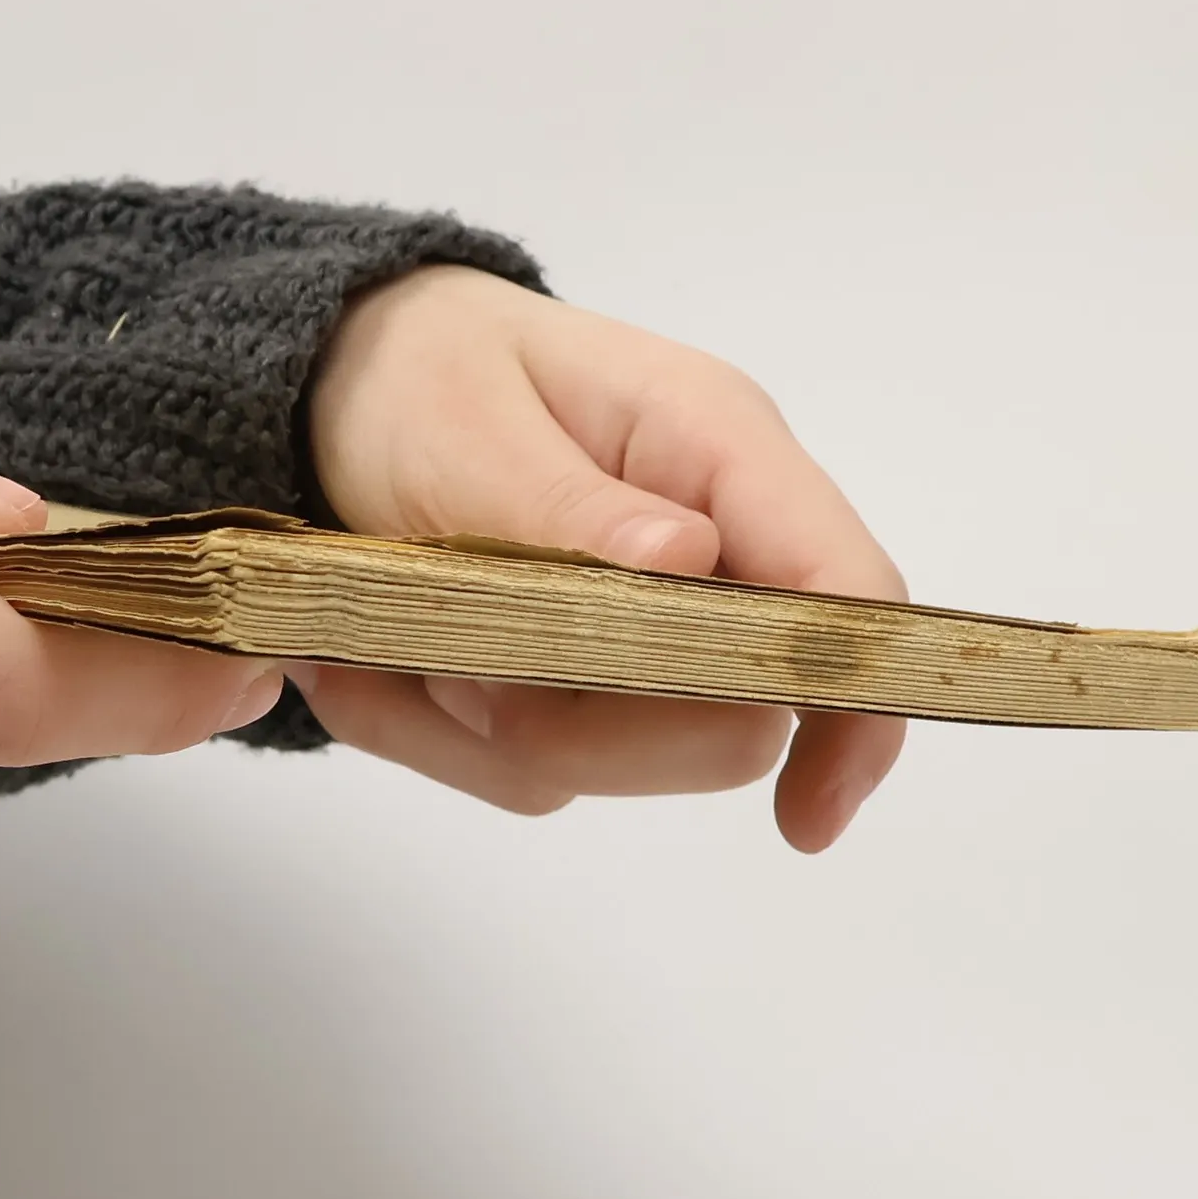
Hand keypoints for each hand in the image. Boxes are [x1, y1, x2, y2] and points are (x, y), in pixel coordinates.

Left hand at [302, 267, 906, 848]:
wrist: (345, 394)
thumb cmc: (421, 378)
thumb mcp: (463, 420)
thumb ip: (564, 500)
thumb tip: (688, 559)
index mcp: (718, 447)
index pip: (843, 591)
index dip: (852, 708)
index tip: (807, 819)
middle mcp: (713, 552)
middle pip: (731, 724)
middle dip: (588, 725)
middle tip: (450, 657)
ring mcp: (652, 638)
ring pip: (612, 762)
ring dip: (485, 722)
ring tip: (393, 631)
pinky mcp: (582, 695)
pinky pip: (526, 771)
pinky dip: (435, 734)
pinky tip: (381, 660)